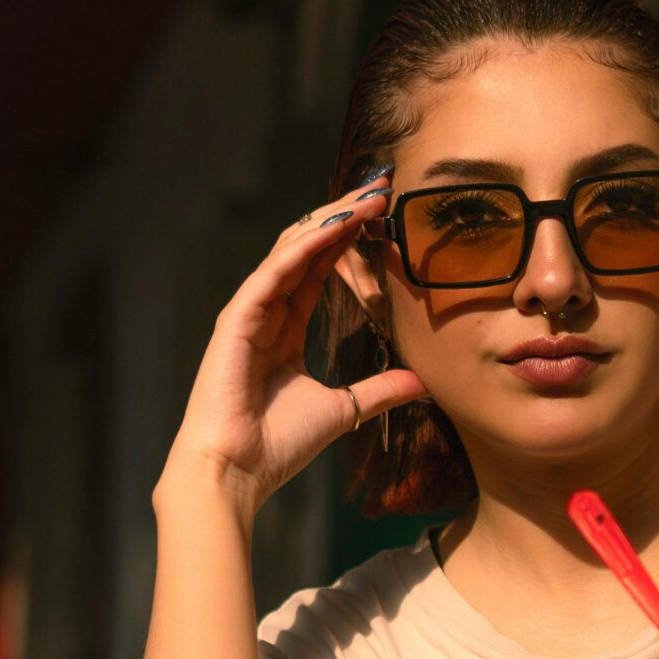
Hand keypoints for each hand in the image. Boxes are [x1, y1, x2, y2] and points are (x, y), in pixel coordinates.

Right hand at [159, 178, 425, 515]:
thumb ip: (379, 392)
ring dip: (331, 219)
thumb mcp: (343, 410)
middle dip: (344, 214)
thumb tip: (422, 384)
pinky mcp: (238, 319)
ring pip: (292, 249)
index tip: (384, 212)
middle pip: (307, 246)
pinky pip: (275, 272)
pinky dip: (306, 246)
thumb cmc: (276, 445)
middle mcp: (265, 312)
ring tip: (368, 195)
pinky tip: (336, 225)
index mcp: (284, 329)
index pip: (319, 268)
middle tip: (381, 186)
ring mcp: (249, 312)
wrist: (236, 472)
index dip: (350, 237)